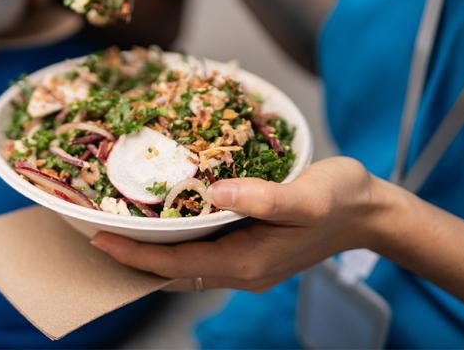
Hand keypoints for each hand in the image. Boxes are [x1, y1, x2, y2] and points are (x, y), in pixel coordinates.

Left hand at [91, 157, 385, 291]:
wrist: (369, 212)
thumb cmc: (339, 200)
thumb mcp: (307, 195)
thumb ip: (264, 197)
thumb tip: (216, 192)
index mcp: (247, 263)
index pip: (175, 266)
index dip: (134, 255)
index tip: (97, 238)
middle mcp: (240, 269)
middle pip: (172, 271)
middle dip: (132, 256)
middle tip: (94, 231)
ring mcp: (245, 263)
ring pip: (184, 265)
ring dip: (150, 251)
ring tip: (118, 225)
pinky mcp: (249, 249)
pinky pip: (200, 253)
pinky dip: (174, 242)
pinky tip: (163, 219)